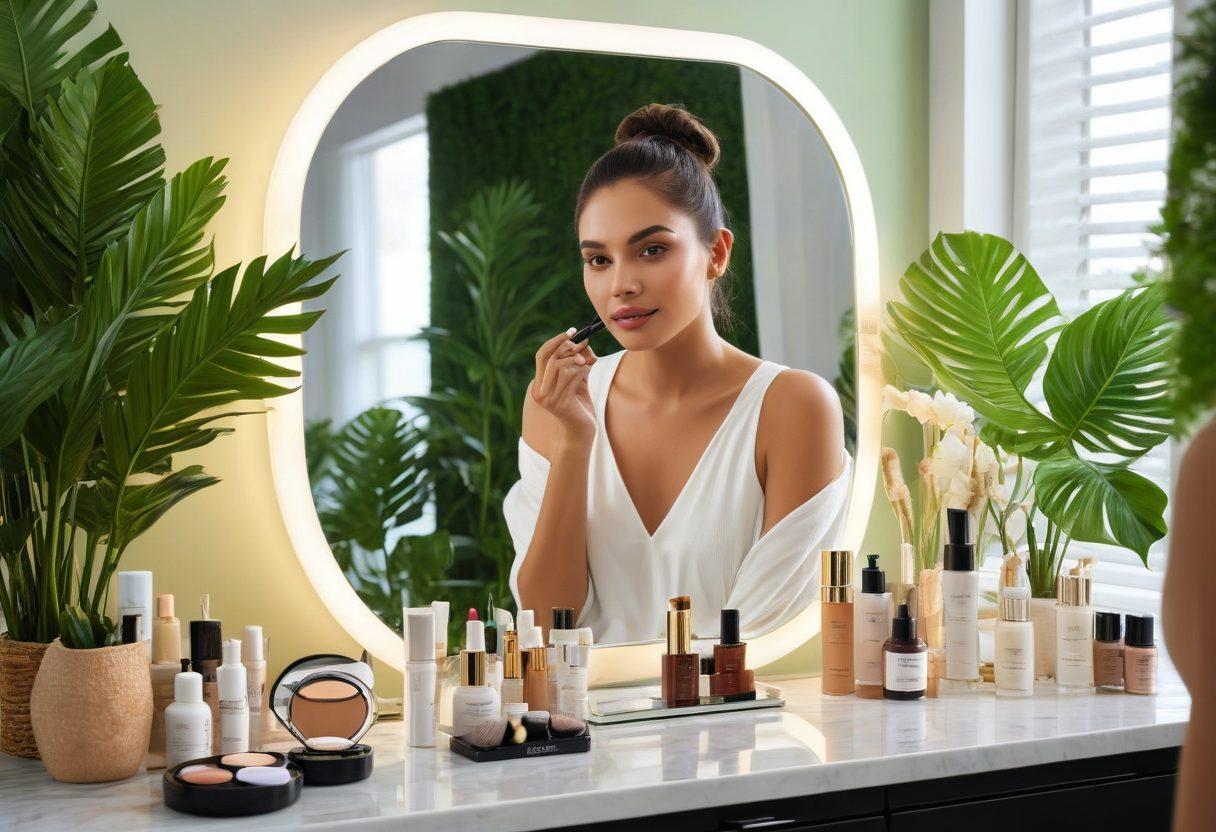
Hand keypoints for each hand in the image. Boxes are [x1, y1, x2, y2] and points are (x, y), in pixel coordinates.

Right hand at [532, 327, 597, 442]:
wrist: (583, 430)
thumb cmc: (580, 404)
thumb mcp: (577, 378)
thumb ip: (577, 361)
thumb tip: (583, 342)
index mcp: (539, 383)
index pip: (541, 355)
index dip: (555, 341)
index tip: (571, 331)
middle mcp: (539, 391)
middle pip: (551, 359)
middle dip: (569, 348)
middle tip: (585, 344)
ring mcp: (548, 399)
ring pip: (561, 367)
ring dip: (578, 360)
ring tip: (590, 361)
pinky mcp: (560, 404)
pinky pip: (571, 377)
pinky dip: (583, 369)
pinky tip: (590, 369)